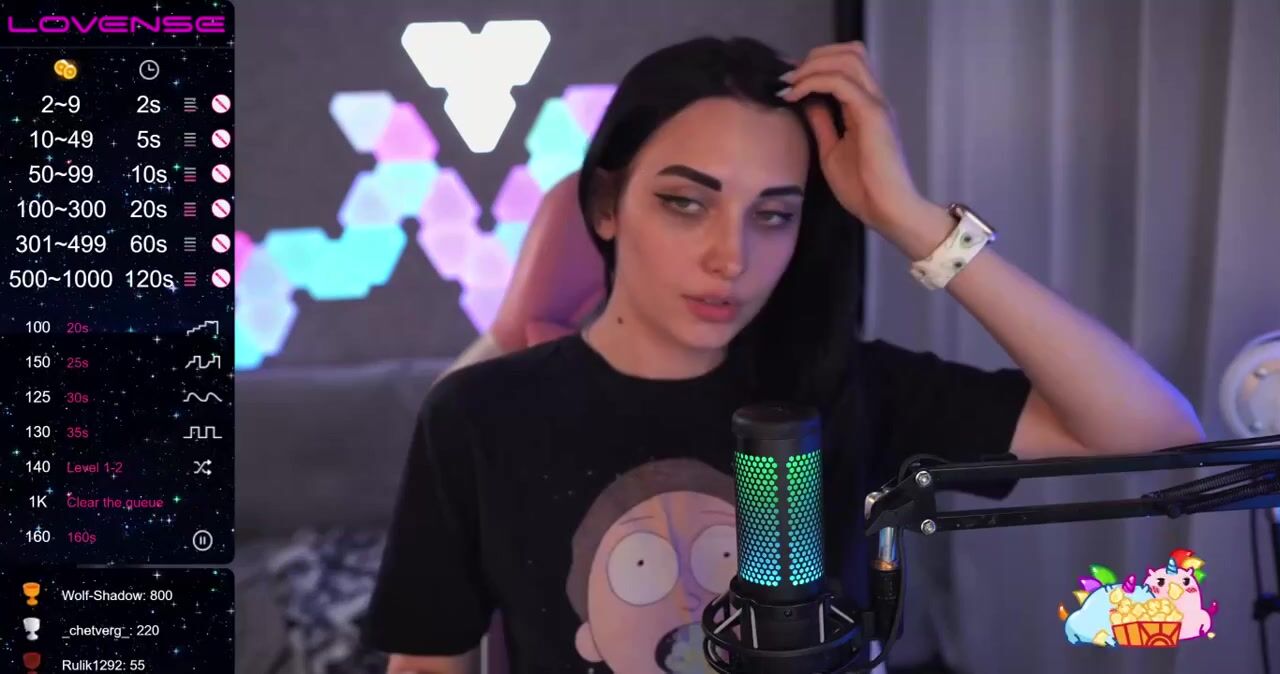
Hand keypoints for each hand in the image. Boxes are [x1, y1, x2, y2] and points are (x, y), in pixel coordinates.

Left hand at [779, 41, 928, 233]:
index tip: (788, 81)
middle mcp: (874, 99)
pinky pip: (842, 83)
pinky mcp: (872, 114)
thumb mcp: (832, 150)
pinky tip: (797, 94)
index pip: (846, 65)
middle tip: (790, 78)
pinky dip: (815, 81)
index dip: (815, 64)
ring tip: (792, 83)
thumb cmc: (863, 188)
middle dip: (815, 57)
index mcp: (866, 106)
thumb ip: (822, 122)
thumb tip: (807, 100)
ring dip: (814, 65)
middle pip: (850, 52)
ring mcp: (876, 104)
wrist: (886, 209)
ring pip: (848, 59)